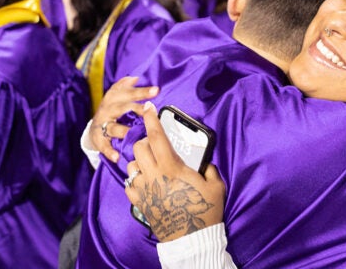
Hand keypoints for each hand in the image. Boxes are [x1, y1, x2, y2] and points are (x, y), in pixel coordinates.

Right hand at [90, 76, 158, 162]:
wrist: (93, 127)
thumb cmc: (112, 109)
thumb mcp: (117, 95)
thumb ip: (126, 86)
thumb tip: (135, 76)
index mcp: (114, 98)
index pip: (129, 93)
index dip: (142, 91)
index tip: (156, 90)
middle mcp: (108, 109)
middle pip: (122, 107)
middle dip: (136, 108)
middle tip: (148, 110)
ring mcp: (102, 124)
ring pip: (113, 127)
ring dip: (122, 131)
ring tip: (131, 134)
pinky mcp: (98, 139)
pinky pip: (104, 145)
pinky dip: (110, 151)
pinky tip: (117, 156)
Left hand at [124, 102, 224, 241]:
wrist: (191, 239)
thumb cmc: (205, 211)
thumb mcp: (216, 186)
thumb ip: (210, 169)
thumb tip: (204, 161)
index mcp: (171, 167)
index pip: (156, 137)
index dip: (151, 120)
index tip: (148, 108)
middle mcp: (153, 175)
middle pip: (139, 148)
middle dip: (146, 141)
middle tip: (156, 143)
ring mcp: (144, 190)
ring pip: (131, 165)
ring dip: (139, 160)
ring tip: (150, 163)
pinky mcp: (139, 203)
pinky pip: (129, 184)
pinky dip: (135, 179)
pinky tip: (146, 181)